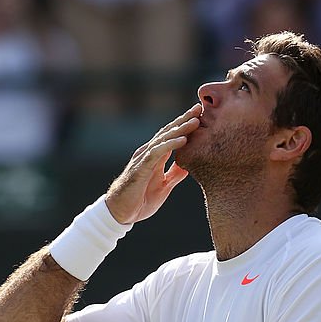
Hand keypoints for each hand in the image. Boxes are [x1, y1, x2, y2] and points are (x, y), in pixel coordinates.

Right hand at [105, 103, 201, 223]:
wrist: (120, 214)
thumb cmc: (139, 200)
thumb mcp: (163, 186)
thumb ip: (175, 174)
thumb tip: (190, 165)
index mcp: (154, 157)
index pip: (171, 136)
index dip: (184, 125)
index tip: (200, 115)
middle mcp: (148, 153)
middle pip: (168, 132)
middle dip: (184, 120)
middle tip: (200, 108)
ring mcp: (143, 159)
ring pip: (163, 139)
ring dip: (180, 129)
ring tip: (195, 121)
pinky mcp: (140, 169)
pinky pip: (156, 153)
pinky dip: (170, 145)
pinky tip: (183, 140)